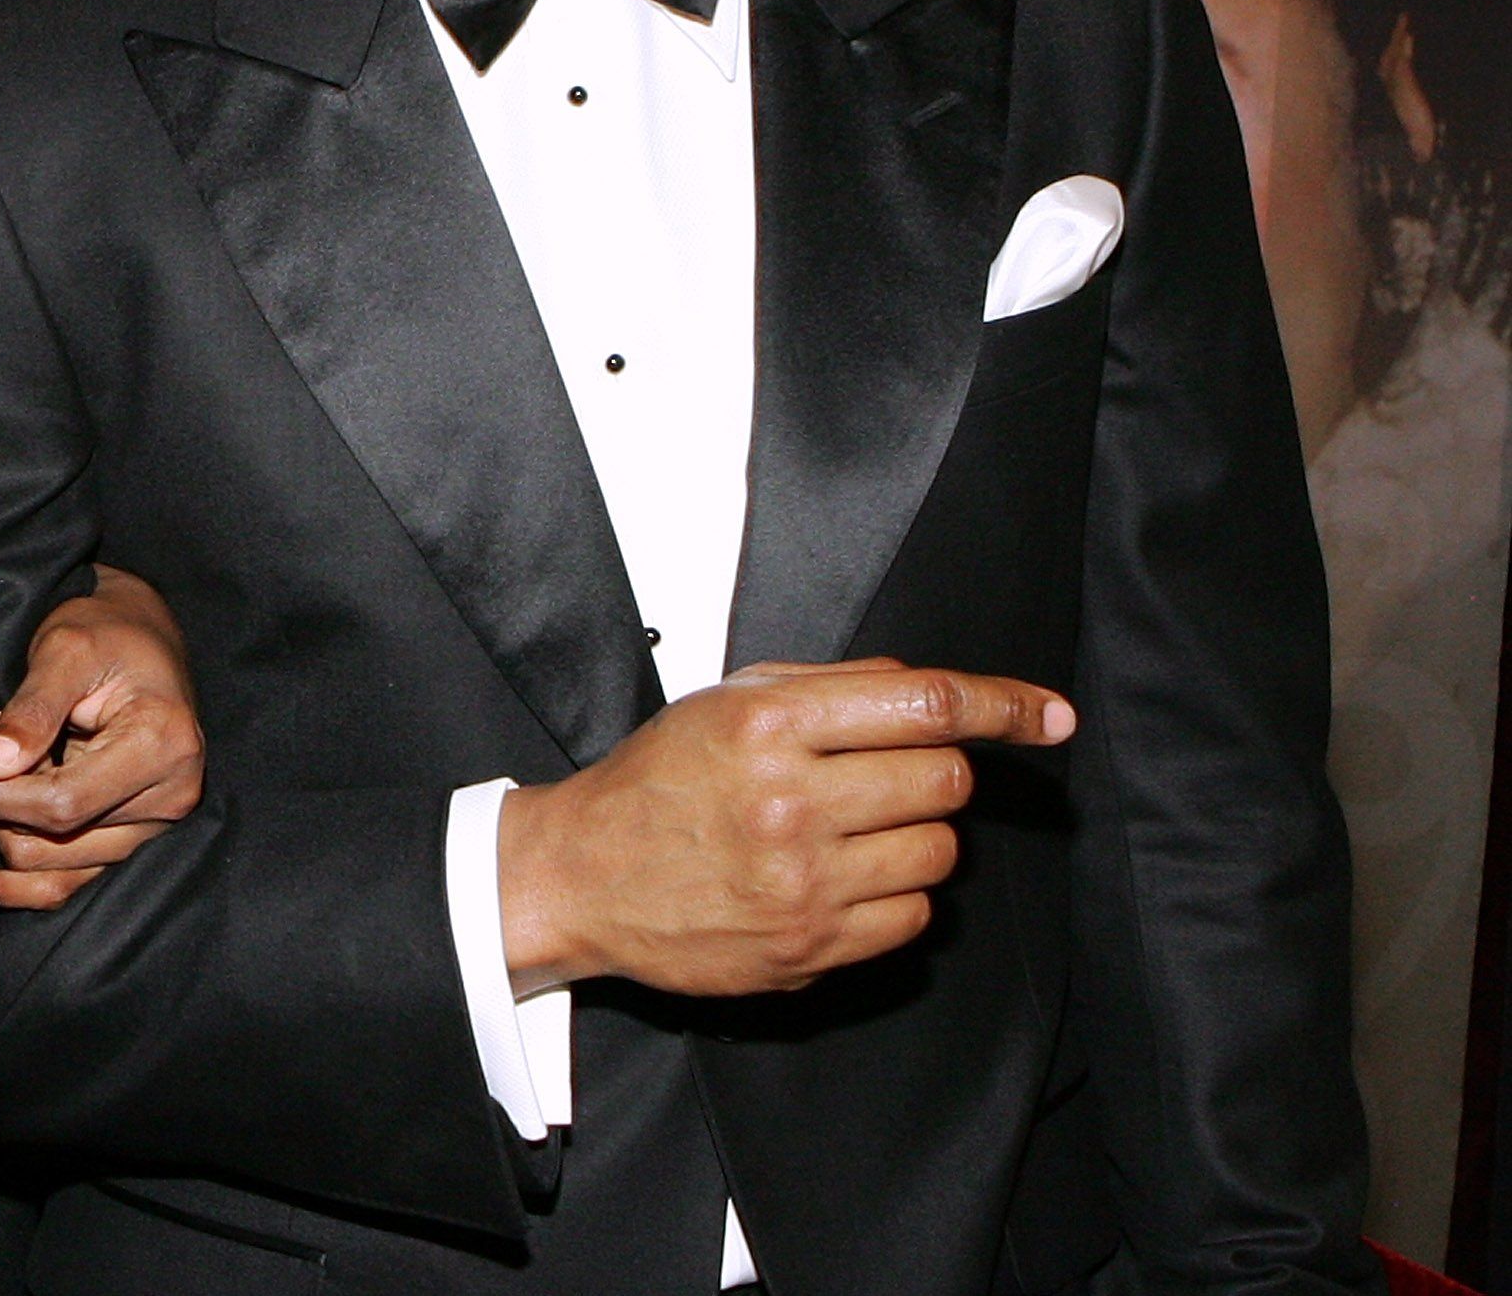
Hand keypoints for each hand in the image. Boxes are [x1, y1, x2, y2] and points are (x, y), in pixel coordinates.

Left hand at [0, 564, 205, 909]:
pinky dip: (8, 888)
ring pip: (53, 867)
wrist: (141, 636)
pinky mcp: (130, 840)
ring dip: (3, 826)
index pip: (62, 802)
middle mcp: (169, 798)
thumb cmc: (106, 632)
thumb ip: (31, 709)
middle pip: (55, 839)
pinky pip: (65, 883)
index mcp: (162, 746)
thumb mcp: (65, 649)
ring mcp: (153, 826)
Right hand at [497, 657, 1074, 997]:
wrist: (583, 874)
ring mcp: (802, 880)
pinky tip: (839, 880)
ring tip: (846, 833)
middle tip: (881, 778)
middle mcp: (790, 800)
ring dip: (912, 838)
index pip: (923, 704)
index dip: (1002, 704)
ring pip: (938, 852)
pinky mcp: (809, 946)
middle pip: (944, 780)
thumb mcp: (723, 702)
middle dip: (933, 773)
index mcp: (768, 725)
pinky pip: (914, 919)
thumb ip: (827, 685)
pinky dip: (896, 898)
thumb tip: (928, 688)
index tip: (1048, 715)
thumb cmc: (654, 783)